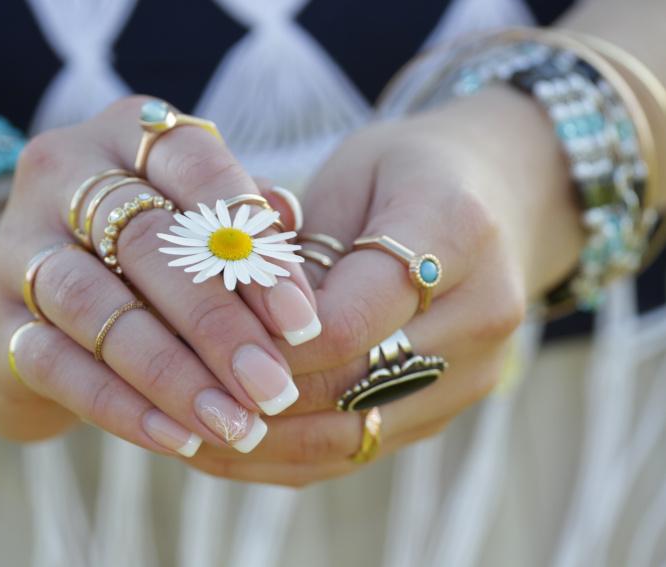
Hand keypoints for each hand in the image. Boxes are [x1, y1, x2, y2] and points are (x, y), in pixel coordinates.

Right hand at [0, 96, 317, 456]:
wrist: (18, 299)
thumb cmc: (134, 257)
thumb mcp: (188, 220)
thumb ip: (238, 220)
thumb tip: (289, 222)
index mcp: (128, 133)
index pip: (198, 167)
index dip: (252, 244)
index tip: (301, 321)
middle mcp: (63, 174)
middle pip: (145, 243)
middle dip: (218, 323)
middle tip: (273, 387)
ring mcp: (15, 246)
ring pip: (96, 307)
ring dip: (173, 373)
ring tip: (234, 423)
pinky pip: (55, 364)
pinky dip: (121, 406)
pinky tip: (178, 438)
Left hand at [187, 87, 585, 485]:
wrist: (502, 196)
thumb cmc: (405, 173)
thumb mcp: (348, 172)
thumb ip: (298, 248)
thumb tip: (230, 324)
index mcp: (455, 229)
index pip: (348, 315)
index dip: (269, 343)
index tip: (199, 348)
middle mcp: (483, 312)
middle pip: (351, 383)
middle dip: (257, 399)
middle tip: (176, 402)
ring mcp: (475, 370)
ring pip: (355, 435)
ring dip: (266, 444)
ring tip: (188, 437)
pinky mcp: (452, 406)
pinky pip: (364, 448)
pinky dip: (292, 457)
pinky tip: (232, 450)